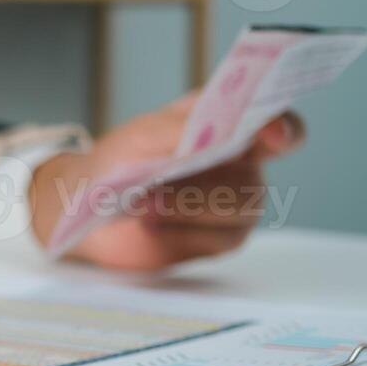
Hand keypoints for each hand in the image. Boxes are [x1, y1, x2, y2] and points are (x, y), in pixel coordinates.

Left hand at [29, 96, 304, 269]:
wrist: (83, 207)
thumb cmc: (116, 160)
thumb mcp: (143, 136)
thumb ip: (184, 129)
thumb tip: (223, 133)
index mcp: (227, 124)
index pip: (278, 125)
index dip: (283, 130)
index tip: (271, 138)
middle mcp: (240, 163)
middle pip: (252, 180)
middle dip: (203, 189)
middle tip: (153, 189)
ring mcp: (233, 202)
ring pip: (240, 211)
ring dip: (188, 210)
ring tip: (142, 206)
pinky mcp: (218, 237)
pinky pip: (220, 241)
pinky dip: (182, 233)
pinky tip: (150, 225)